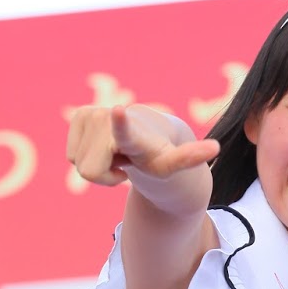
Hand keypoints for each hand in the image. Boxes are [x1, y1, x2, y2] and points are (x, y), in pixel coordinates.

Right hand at [66, 104, 218, 188]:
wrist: (148, 133)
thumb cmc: (157, 154)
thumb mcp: (172, 163)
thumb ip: (190, 157)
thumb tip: (216, 148)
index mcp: (135, 134)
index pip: (126, 131)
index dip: (121, 125)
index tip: (119, 111)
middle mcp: (110, 120)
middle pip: (91, 172)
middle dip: (105, 177)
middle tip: (124, 164)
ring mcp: (92, 116)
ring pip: (79, 166)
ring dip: (98, 167)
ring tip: (117, 154)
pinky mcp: (79, 116)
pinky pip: (70, 156)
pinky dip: (85, 158)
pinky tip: (105, 149)